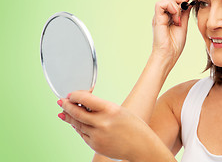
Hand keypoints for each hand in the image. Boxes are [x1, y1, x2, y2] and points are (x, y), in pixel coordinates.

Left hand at [57, 91, 175, 160]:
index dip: (75, 96)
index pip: (85, 99)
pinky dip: (78, 128)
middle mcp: (102, 123)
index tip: (71, 94)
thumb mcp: (120, 111)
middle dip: (66, 106)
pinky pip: (83, 135)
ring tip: (63, 112)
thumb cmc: (134, 127)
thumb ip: (102, 108)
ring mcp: (98, 136)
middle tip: (61, 102)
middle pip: (77, 113)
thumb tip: (84, 105)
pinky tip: (76, 124)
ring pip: (77, 124)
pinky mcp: (95, 146)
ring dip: (69, 117)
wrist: (141, 146)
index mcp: (110, 110)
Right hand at [151, 0, 191, 65]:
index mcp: (168, 17)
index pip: (172, 2)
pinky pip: (160, 4)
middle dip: (179, 0)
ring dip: (175, 6)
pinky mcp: (156, 19)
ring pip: (165, 0)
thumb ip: (184, 14)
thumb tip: (188, 3)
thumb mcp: (183, 25)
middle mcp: (162, 16)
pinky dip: (170, 7)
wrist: (169, 55)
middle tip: (186, 6)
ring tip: (179, 19)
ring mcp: (158, 17)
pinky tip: (176, 18)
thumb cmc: (175, 45)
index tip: (189, 1)